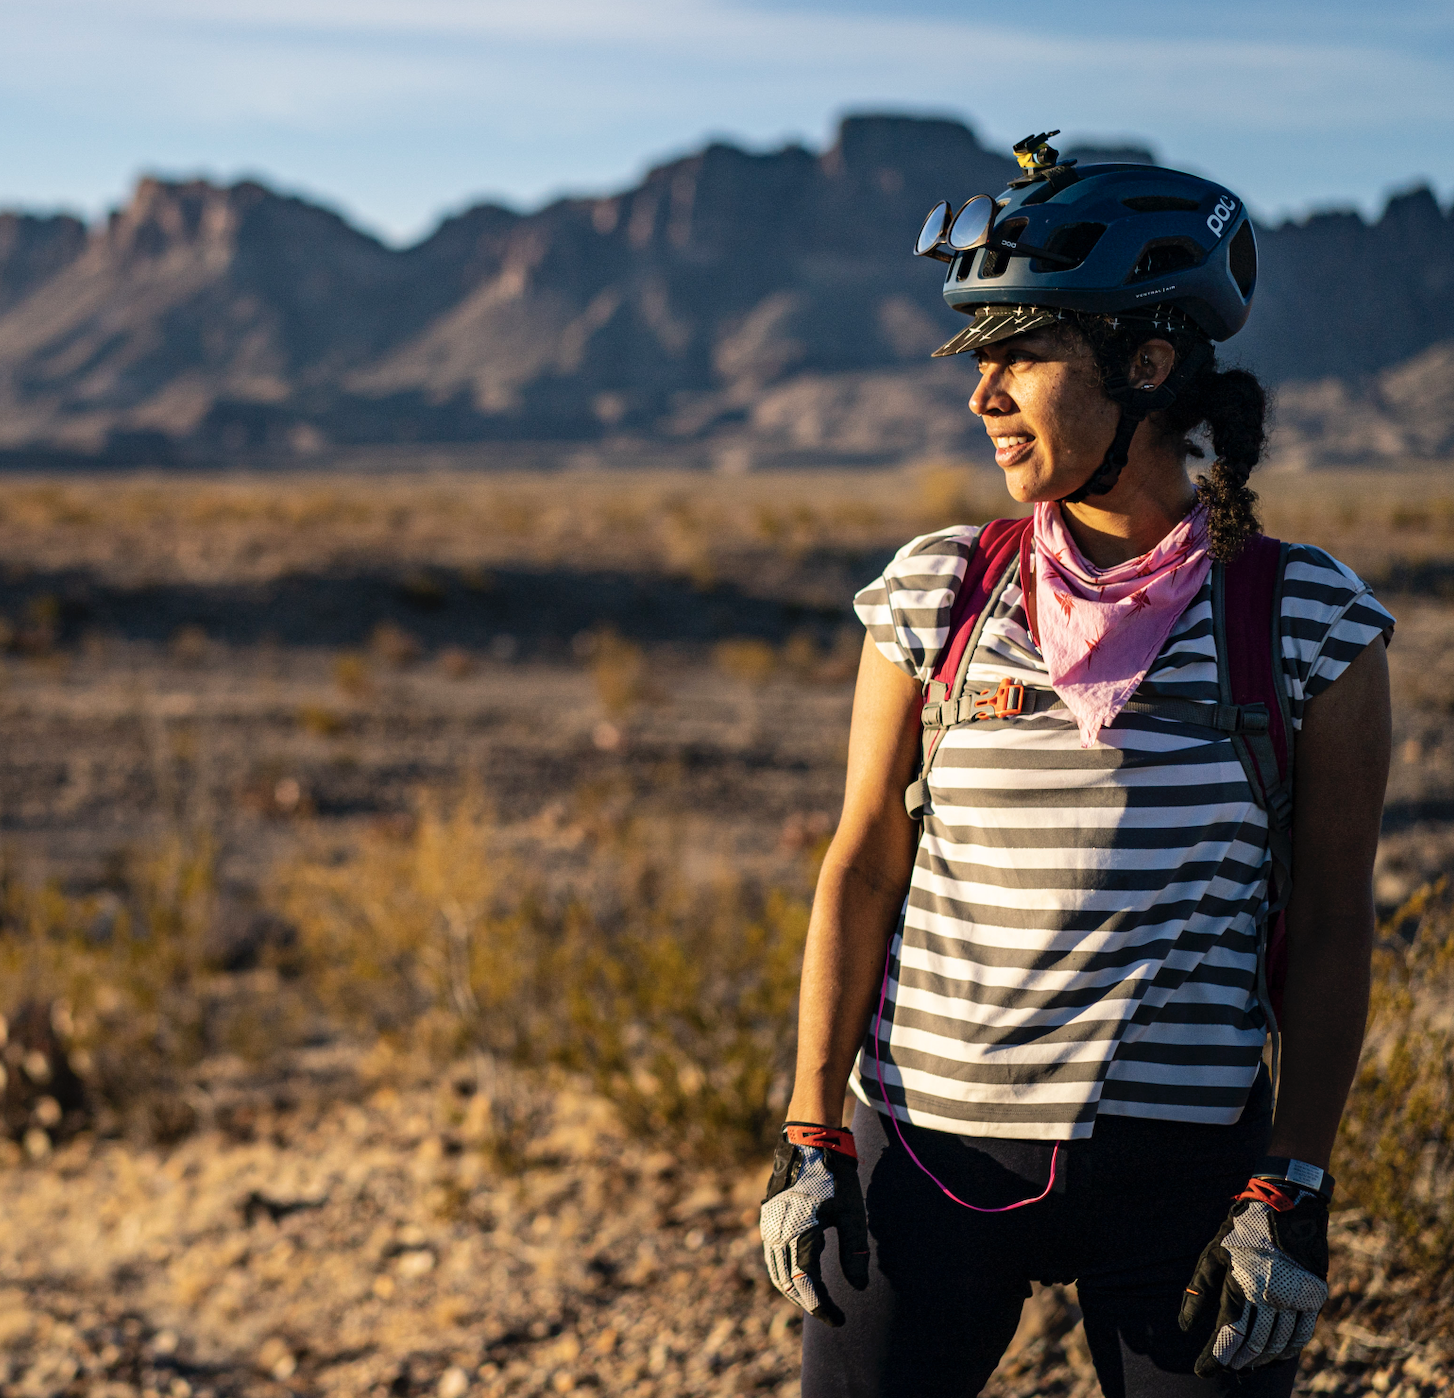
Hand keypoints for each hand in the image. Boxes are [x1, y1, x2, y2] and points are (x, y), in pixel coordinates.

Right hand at [759, 1122, 869, 1325]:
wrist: (809, 1140)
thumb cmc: (834, 1176)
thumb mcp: (852, 1213)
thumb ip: (854, 1252)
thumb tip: (859, 1288)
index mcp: (799, 1234)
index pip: (806, 1286)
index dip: (822, 1308)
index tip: (839, 1319)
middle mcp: (778, 1233)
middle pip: (786, 1283)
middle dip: (808, 1303)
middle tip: (830, 1313)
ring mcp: (769, 1224)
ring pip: (776, 1271)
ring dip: (794, 1289)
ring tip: (817, 1298)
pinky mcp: (768, 1216)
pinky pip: (772, 1255)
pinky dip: (786, 1271)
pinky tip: (803, 1272)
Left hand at [1179, 1179, 1328, 1375]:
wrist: (1287, 1207)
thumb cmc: (1241, 1232)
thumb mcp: (1212, 1254)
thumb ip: (1198, 1291)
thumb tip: (1184, 1327)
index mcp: (1244, 1285)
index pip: (1229, 1335)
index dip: (1214, 1357)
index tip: (1201, 1369)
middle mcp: (1272, 1297)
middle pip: (1254, 1345)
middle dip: (1236, 1361)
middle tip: (1223, 1367)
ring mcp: (1296, 1299)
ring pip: (1279, 1345)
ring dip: (1260, 1360)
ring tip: (1243, 1364)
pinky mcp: (1314, 1298)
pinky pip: (1301, 1336)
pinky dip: (1286, 1351)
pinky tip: (1272, 1357)